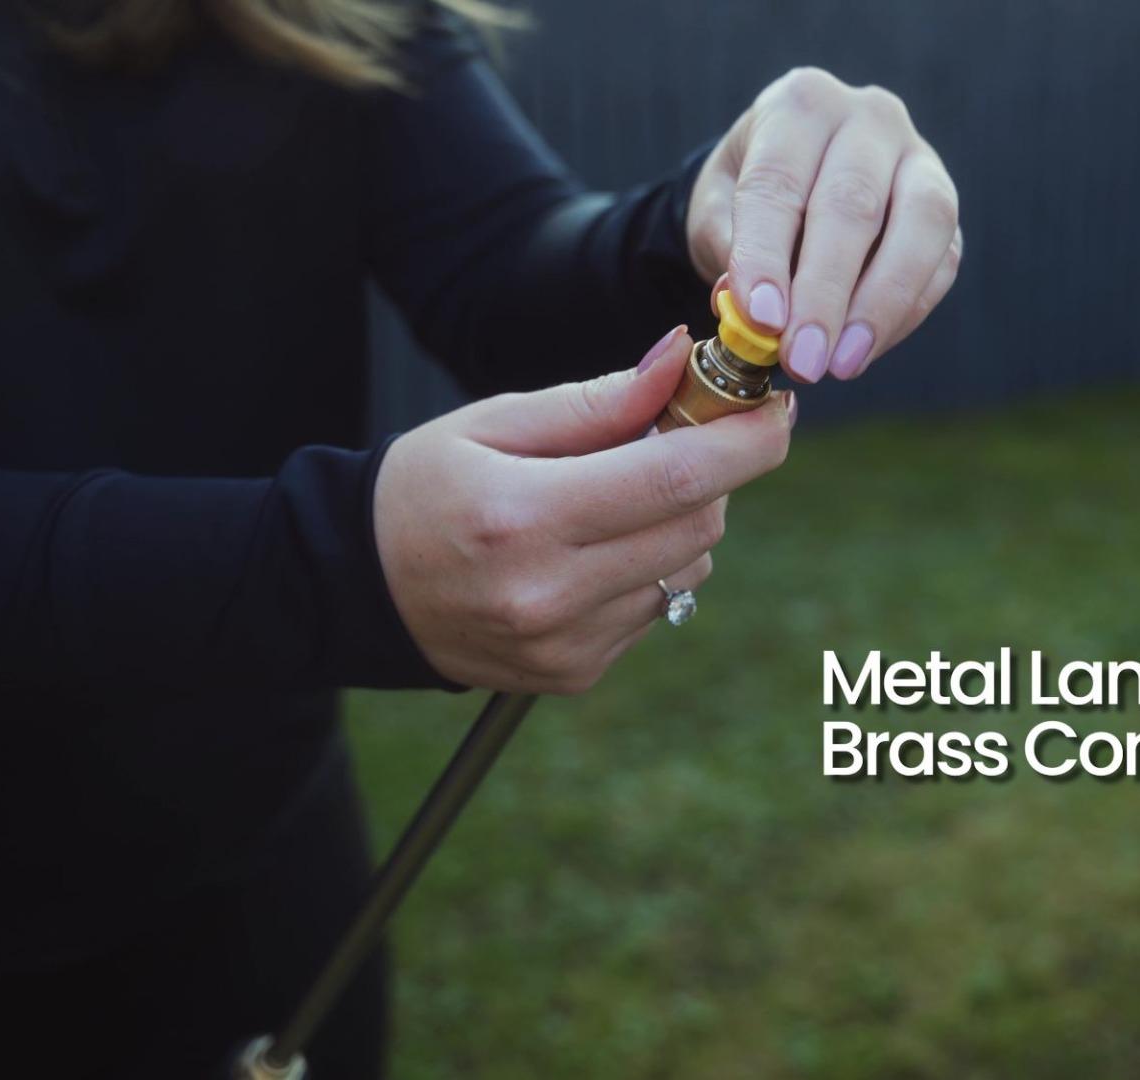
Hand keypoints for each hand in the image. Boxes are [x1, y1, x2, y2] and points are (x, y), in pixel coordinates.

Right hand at [373, 328, 795, 693]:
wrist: (362, 589)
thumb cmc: (425, 488)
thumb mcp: (493, 423)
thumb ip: (597, 401)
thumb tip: (684, 360)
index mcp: (524, 517)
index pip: (674, 479)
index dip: (744, 442)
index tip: (776, 409)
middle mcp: (549, 593)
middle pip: (695, 525)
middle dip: (712, 472)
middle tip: (685, 435)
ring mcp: (565, 644)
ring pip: (686, 568)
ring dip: (677, 523)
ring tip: (611, 500)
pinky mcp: (575, 673)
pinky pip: (655, 608)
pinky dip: (646, 569)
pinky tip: (588, 553)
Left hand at [687, 67, 962, 383]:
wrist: (796, 182)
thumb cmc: (749, 198)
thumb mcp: (716, 213)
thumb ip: (729, 252)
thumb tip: (754, 313)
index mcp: (799, 105)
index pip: (779, 182)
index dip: (768, 256)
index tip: (760, 320)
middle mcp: (867, 117)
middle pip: (852, 205)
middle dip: (825, 293)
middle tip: (802, 359)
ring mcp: (919, 157)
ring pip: (920, 225)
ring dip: (880, 305)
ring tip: (841, 365)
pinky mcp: (946, 206)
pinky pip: (941, 261)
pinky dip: (904, 314)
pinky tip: (863, 351)